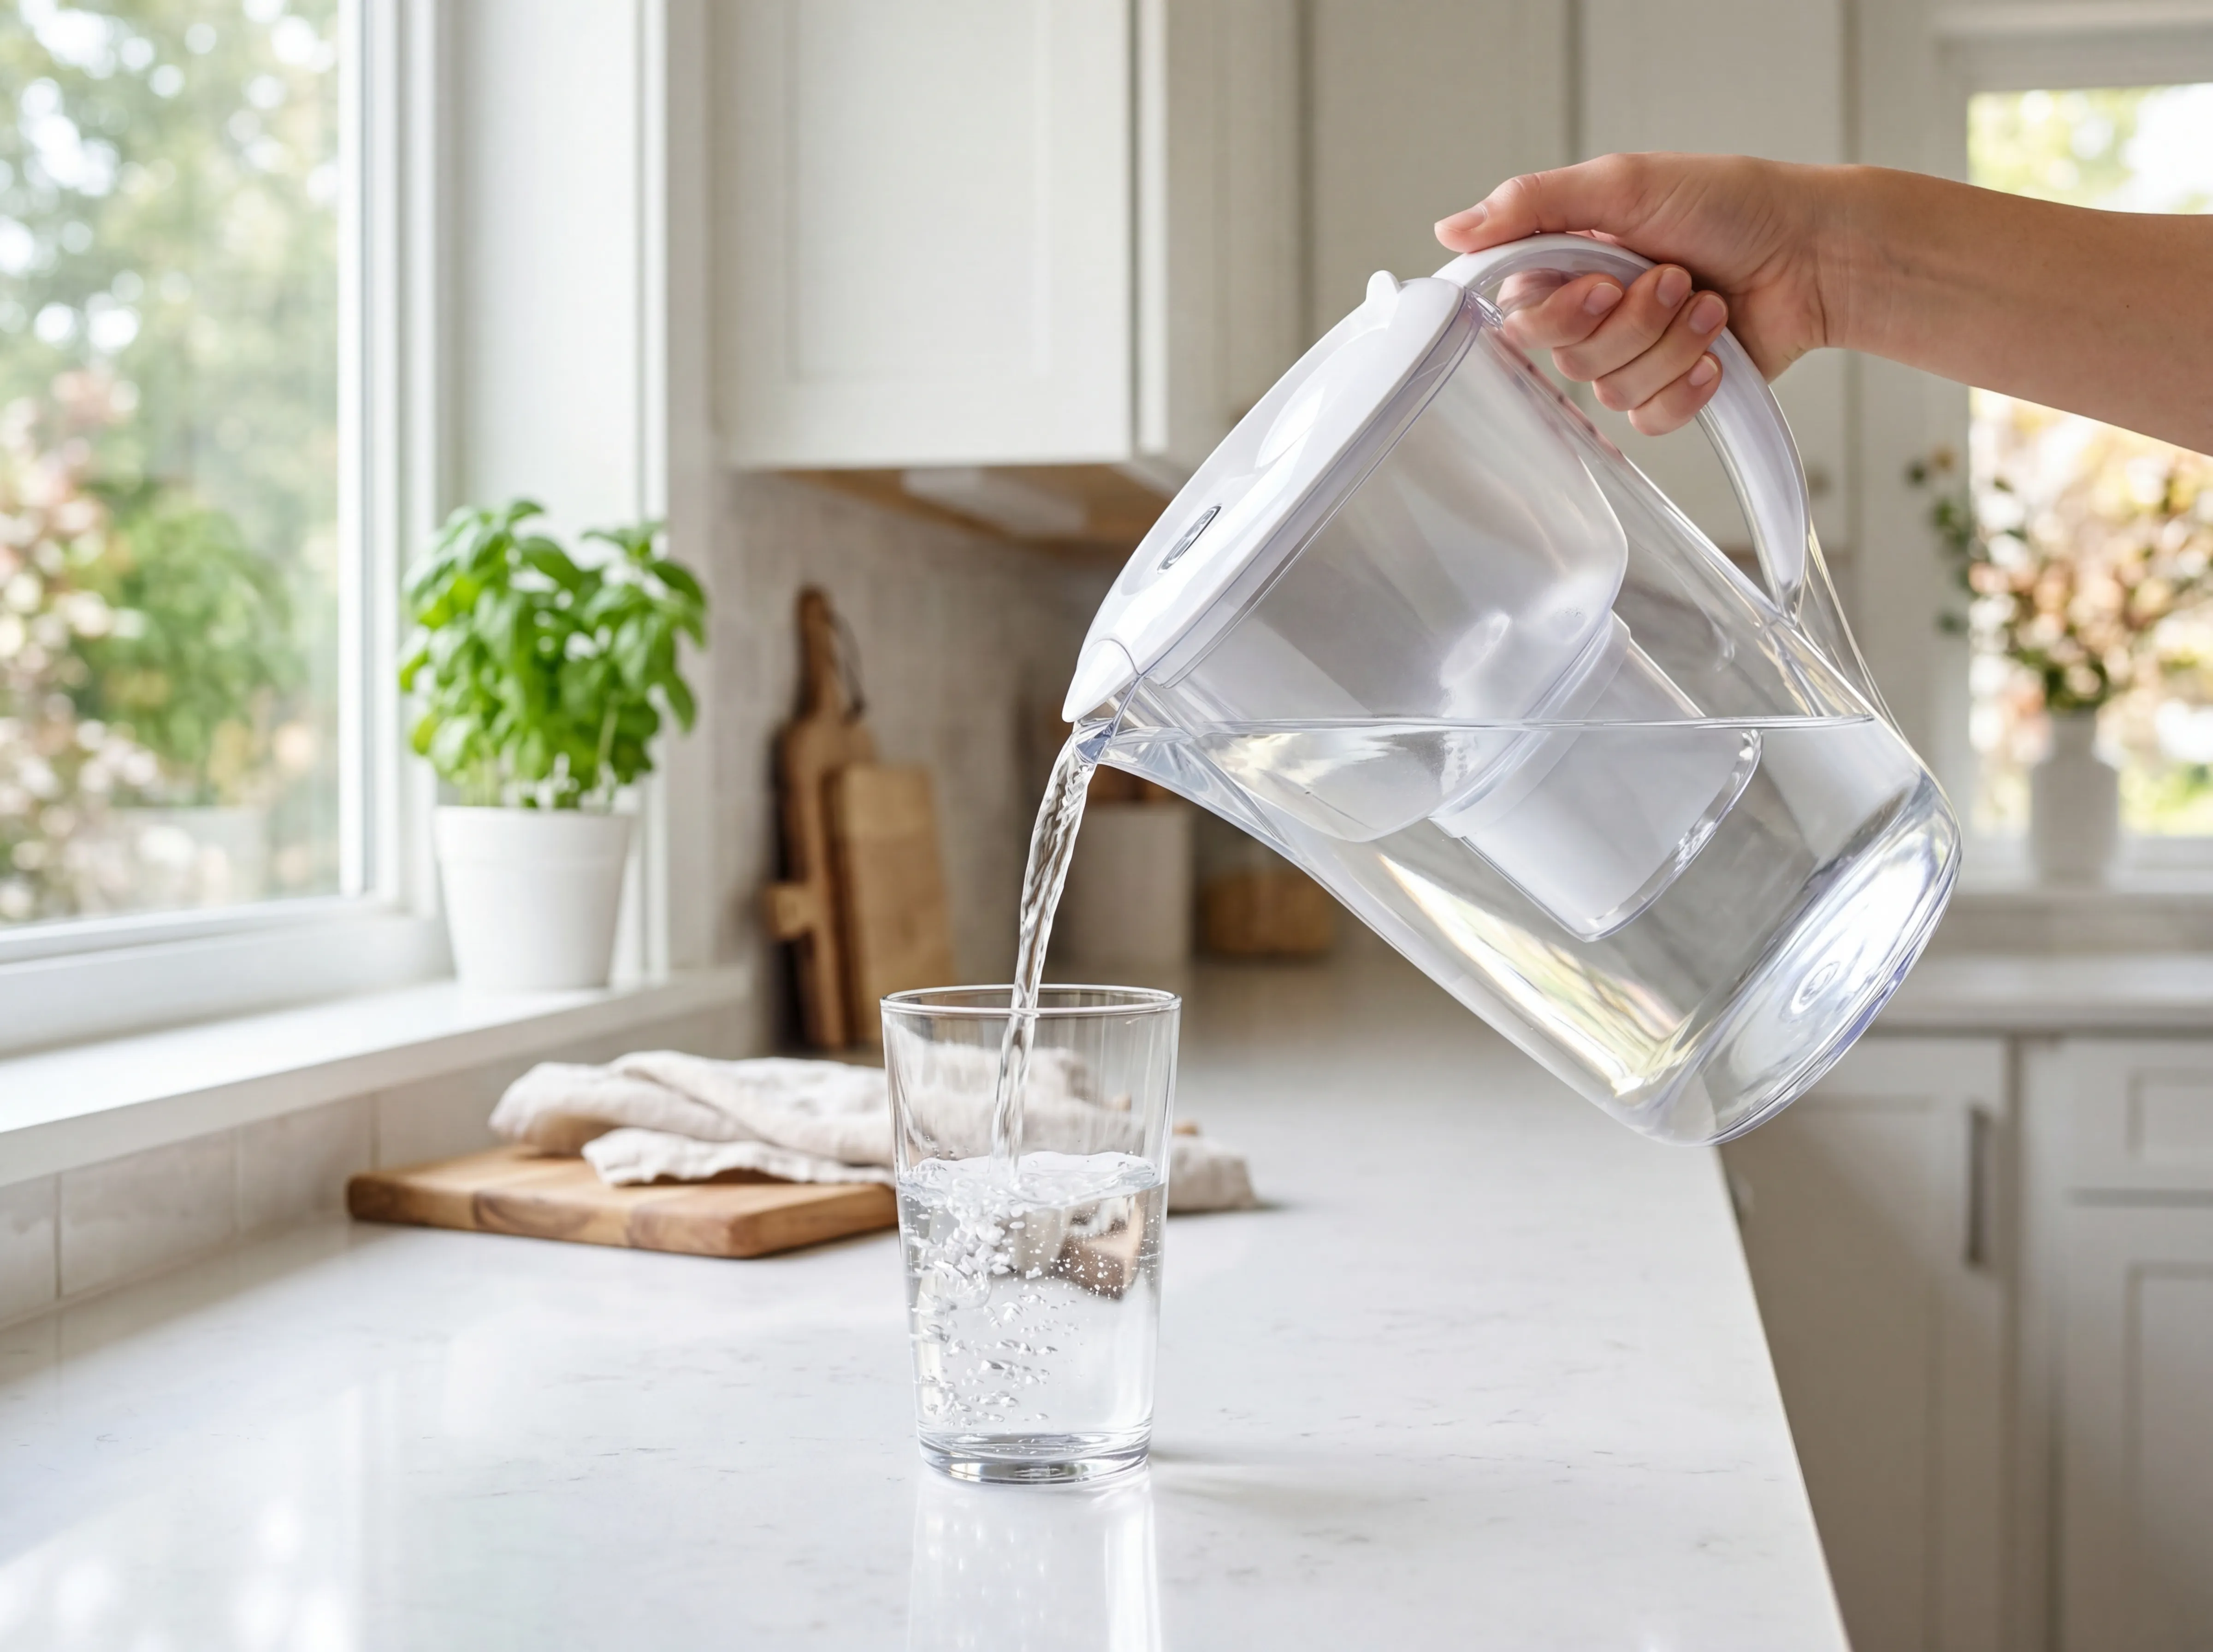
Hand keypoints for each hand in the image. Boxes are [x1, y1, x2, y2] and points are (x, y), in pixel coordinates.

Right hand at [1435, 154, 1838, 434]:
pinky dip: (1687, 385)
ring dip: (1670, 341)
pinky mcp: (1668, 394)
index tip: (1605, 279)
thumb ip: (1530, 205)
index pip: (1518, 317)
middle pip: (1564, 358)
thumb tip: (1450, 231)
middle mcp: (1593, 316)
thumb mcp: (1623, 182)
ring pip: (1610, 388)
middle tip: (1673, 277)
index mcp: (1569, 266)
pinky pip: (1648, 419)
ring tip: (1709, 302)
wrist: (1812, 253)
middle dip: (1629, 320)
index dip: (1559, 311)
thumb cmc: (1730, 205)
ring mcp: (1630, 358)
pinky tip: (1716, 353)